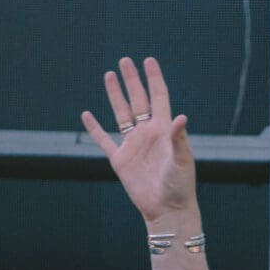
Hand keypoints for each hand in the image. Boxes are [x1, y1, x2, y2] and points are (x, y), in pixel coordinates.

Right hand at [82, 56, 199, 224]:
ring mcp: (133, 145)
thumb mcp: (182, 160)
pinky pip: (104, 140)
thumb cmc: (180, 185)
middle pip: (138, 100)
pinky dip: (94, 128)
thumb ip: (179, 138)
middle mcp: (147, 133)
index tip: (149, 60)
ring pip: (121, 114)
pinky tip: (87, 114)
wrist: (167, 210)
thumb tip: (180, 117)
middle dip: (132, 80)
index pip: (158, 97)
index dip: (154, 78)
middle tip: (125, 60)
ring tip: (109, 75)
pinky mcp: (120, 160)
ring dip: (116, 95)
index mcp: (163, 130)